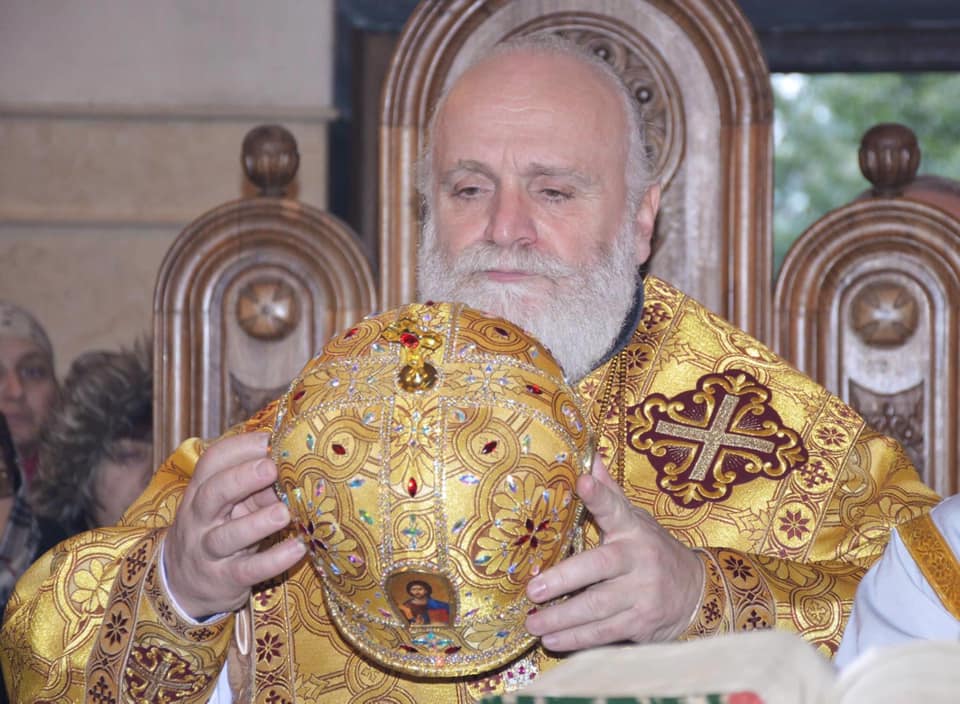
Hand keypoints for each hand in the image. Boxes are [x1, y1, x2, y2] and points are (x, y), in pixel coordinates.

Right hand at [164, 432, 305, 618]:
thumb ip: (257, 486)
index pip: (212, 462)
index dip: (240, 447)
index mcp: (201, 490)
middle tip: (271, 467)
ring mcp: (208, 551)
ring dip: (257, 522)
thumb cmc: (218, 530)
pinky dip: (273, 560)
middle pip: (213, 493)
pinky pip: (247, 570)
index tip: (270, 439)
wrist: (182, 584)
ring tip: (285, 513)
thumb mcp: (230, 505)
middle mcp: (199, 519)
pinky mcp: (223, 580)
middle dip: (242, 478)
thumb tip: (298, 465)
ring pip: (227, 535)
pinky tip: (298, 548)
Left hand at [524, 456, 703, 650]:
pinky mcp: (643, 624)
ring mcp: (643, 595)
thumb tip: (590, 459)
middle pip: (598, 568)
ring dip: (562, 619)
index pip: (614, 508)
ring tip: (533, 623)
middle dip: (563, 580)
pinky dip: (578, 640)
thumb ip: (610, 496)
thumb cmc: (653, 551)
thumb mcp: (636, 521)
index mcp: (633, 529)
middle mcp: (639, 560)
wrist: (697, 592)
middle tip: (532, 590)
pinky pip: (607, 634)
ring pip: (598, 608)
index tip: (582, 481)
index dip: (599, 495)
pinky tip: (554, 641)